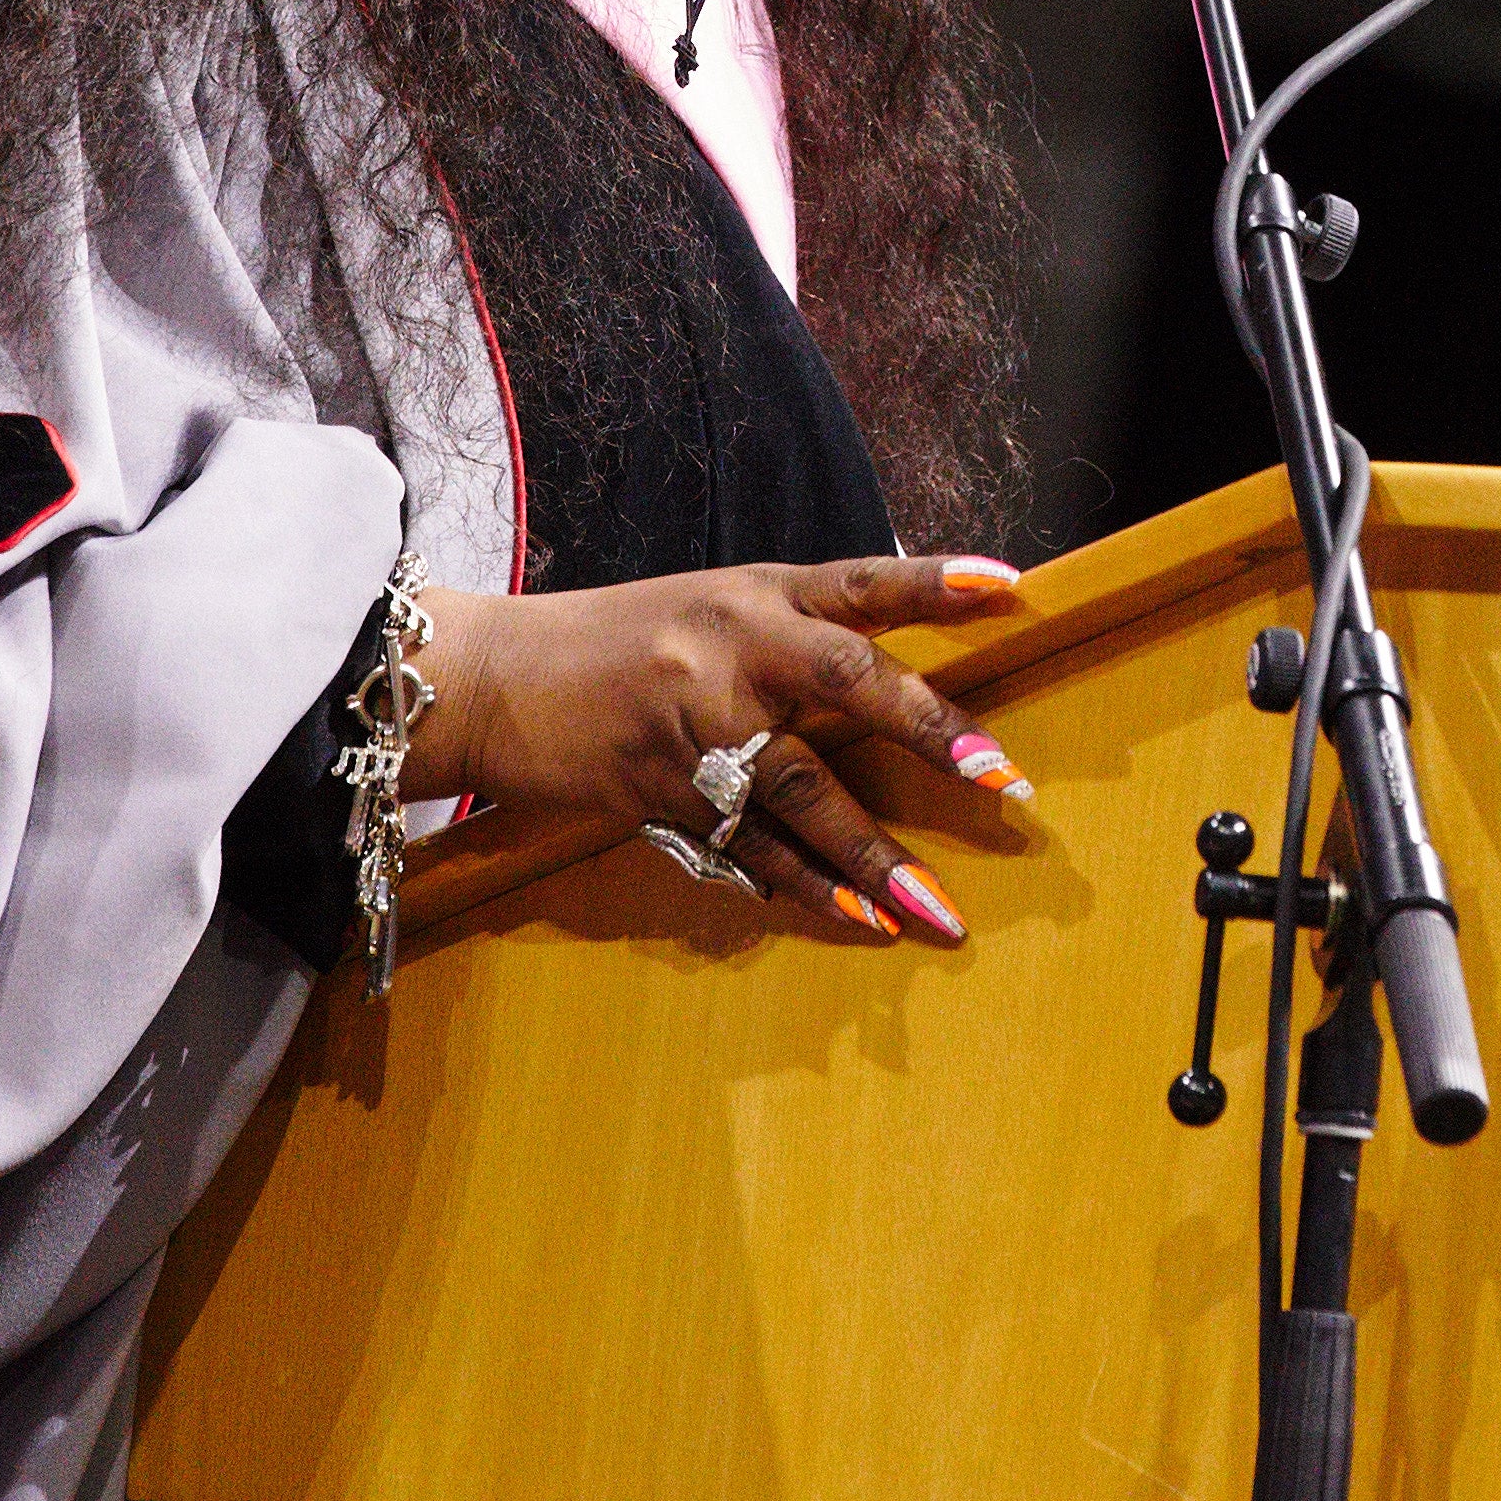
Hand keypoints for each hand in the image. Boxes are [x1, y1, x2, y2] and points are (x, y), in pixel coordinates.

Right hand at [412, 552, 1037, 946]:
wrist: (490, 679)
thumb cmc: (616, 642)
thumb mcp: (709, 608)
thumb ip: (794, 632)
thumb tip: (888, 680)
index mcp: (754, 593)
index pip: (859, 581)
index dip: (933, 581)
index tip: (1010, 587)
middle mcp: (731, 647)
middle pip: (846, 680)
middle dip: (929, 730)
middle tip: (1001, 779)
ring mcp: (695, 721)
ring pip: (803, 790)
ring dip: (874, 857)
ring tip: (938, 910)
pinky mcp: (662, 789)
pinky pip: (750, 847)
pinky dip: (807, 887)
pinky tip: (860, 919)